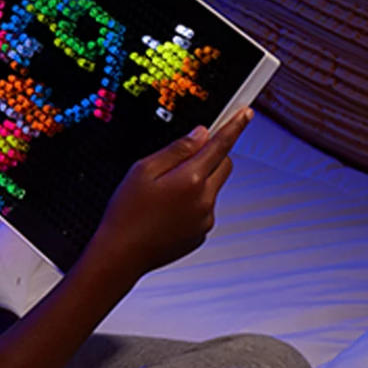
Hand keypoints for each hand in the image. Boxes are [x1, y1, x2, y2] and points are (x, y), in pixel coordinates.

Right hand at [87, 108, 253, 284]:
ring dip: (197, 182)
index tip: (245, 113)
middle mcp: (204, 199)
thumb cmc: (126, 213)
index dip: (234, 126)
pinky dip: (190, 204)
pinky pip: (203, 209)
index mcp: (190, 179)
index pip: (220, 145)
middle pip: (224, 165)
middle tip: (181, 159)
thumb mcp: (142, 170)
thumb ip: (175, 150)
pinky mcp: (201, 233)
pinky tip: (164, 211)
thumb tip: (200, 134)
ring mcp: (205, 219)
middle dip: (210, 156)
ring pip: (212, 188)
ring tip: (162, 194)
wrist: (122, 254)